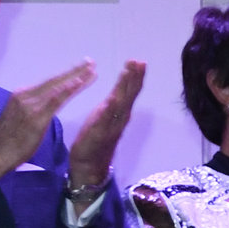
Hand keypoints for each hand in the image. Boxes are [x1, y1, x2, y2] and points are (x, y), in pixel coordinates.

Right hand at [0, 62, 94, 178]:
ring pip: (58, 87)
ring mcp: (30, 105)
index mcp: (22, 95)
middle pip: (55, 80)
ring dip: (76, 77)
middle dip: (75, 70)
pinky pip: (56, 100)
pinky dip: (69, 89)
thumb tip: (45, 104)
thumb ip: (33, 109)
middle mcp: (25, 95)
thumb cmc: (8, 141)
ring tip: (92, 69)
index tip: (82, 67)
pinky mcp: (36, 116)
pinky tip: (80, 82)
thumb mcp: (20, 118)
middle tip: (92, 61)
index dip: (66, 74)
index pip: (49, 82)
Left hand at [62, 61, 144, 193]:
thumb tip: (118, 92)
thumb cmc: (94, 141)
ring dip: (125, 88)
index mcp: (118, 113)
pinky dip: (109, 110)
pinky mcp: (99, 135)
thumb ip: (111, 106)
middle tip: (139, 61)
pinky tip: (112, 99)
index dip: (134, 77)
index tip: (138, 60)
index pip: (128, 91)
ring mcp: (111, 127)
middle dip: (134, 78)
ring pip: (120, 104)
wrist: (89, 167)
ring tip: (129, 73)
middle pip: (129, 95)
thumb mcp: (103, 119)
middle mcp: (119, 118)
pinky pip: (105, 120)